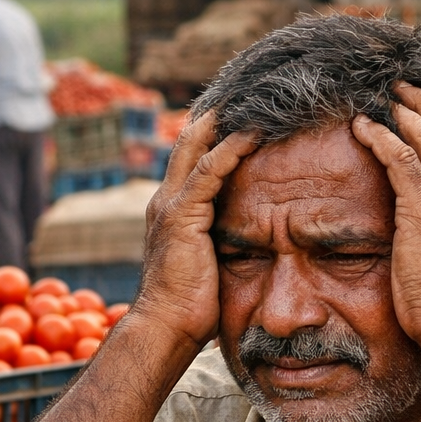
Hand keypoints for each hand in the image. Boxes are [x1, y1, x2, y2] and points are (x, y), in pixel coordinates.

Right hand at [133, 112, 257, 349]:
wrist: (165, 328)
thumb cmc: (190, 310)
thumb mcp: (210, 267)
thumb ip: (223, 244)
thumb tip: (254, 243)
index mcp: (171, 213)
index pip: (192, 163)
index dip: (211, 137)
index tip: (238, 117)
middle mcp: (165, 202)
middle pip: (188, 145)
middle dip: (213, 118)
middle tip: (243, 93)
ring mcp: (170, 207)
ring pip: (197, 150)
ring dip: (225, 125)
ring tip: (253, 102)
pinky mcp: (181, 216)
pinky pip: (207, 173)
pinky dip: (229, 150)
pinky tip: (252, 134)